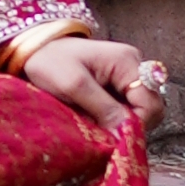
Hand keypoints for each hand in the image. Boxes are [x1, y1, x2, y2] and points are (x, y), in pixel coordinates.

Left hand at [20, 36, 165, 133]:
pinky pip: (125, 108)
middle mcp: (134, 66)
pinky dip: (113, 117)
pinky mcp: (117, 84)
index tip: (115, 137)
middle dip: (129, 124)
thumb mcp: (73, 85)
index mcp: (127, 62)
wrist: (34, 49)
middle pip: (149, 108)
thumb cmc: (50, 62)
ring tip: (95, 122)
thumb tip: (126, 133)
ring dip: (120, 122)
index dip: (137, 124)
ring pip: (138, 111)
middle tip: (103, 130)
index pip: (151, 103)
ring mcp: (126, 75)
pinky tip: (95, 117)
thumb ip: (102, 107)